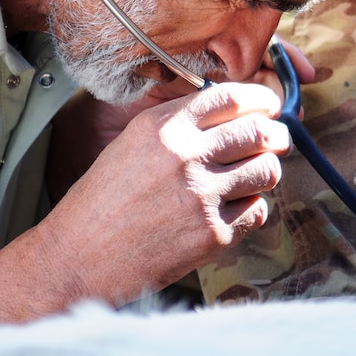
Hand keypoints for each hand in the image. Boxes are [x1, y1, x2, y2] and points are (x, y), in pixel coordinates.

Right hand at [42, 82, 289, 303]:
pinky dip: (253, 208)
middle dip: (277, 135)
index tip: (270, 107)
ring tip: (254, 176)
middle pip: (259, 131)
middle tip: (277, 141)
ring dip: (267, 171)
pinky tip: (234, 209)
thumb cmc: (104, 201)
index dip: (261, 100)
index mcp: (164, 127)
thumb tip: (234, 110)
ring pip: (267, 170)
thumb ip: (180, 122)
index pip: (232, 98)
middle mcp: (185, 156)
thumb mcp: (133, 143)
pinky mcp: (212, 234)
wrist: (78, 257)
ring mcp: (202, 196)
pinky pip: (257, 211)